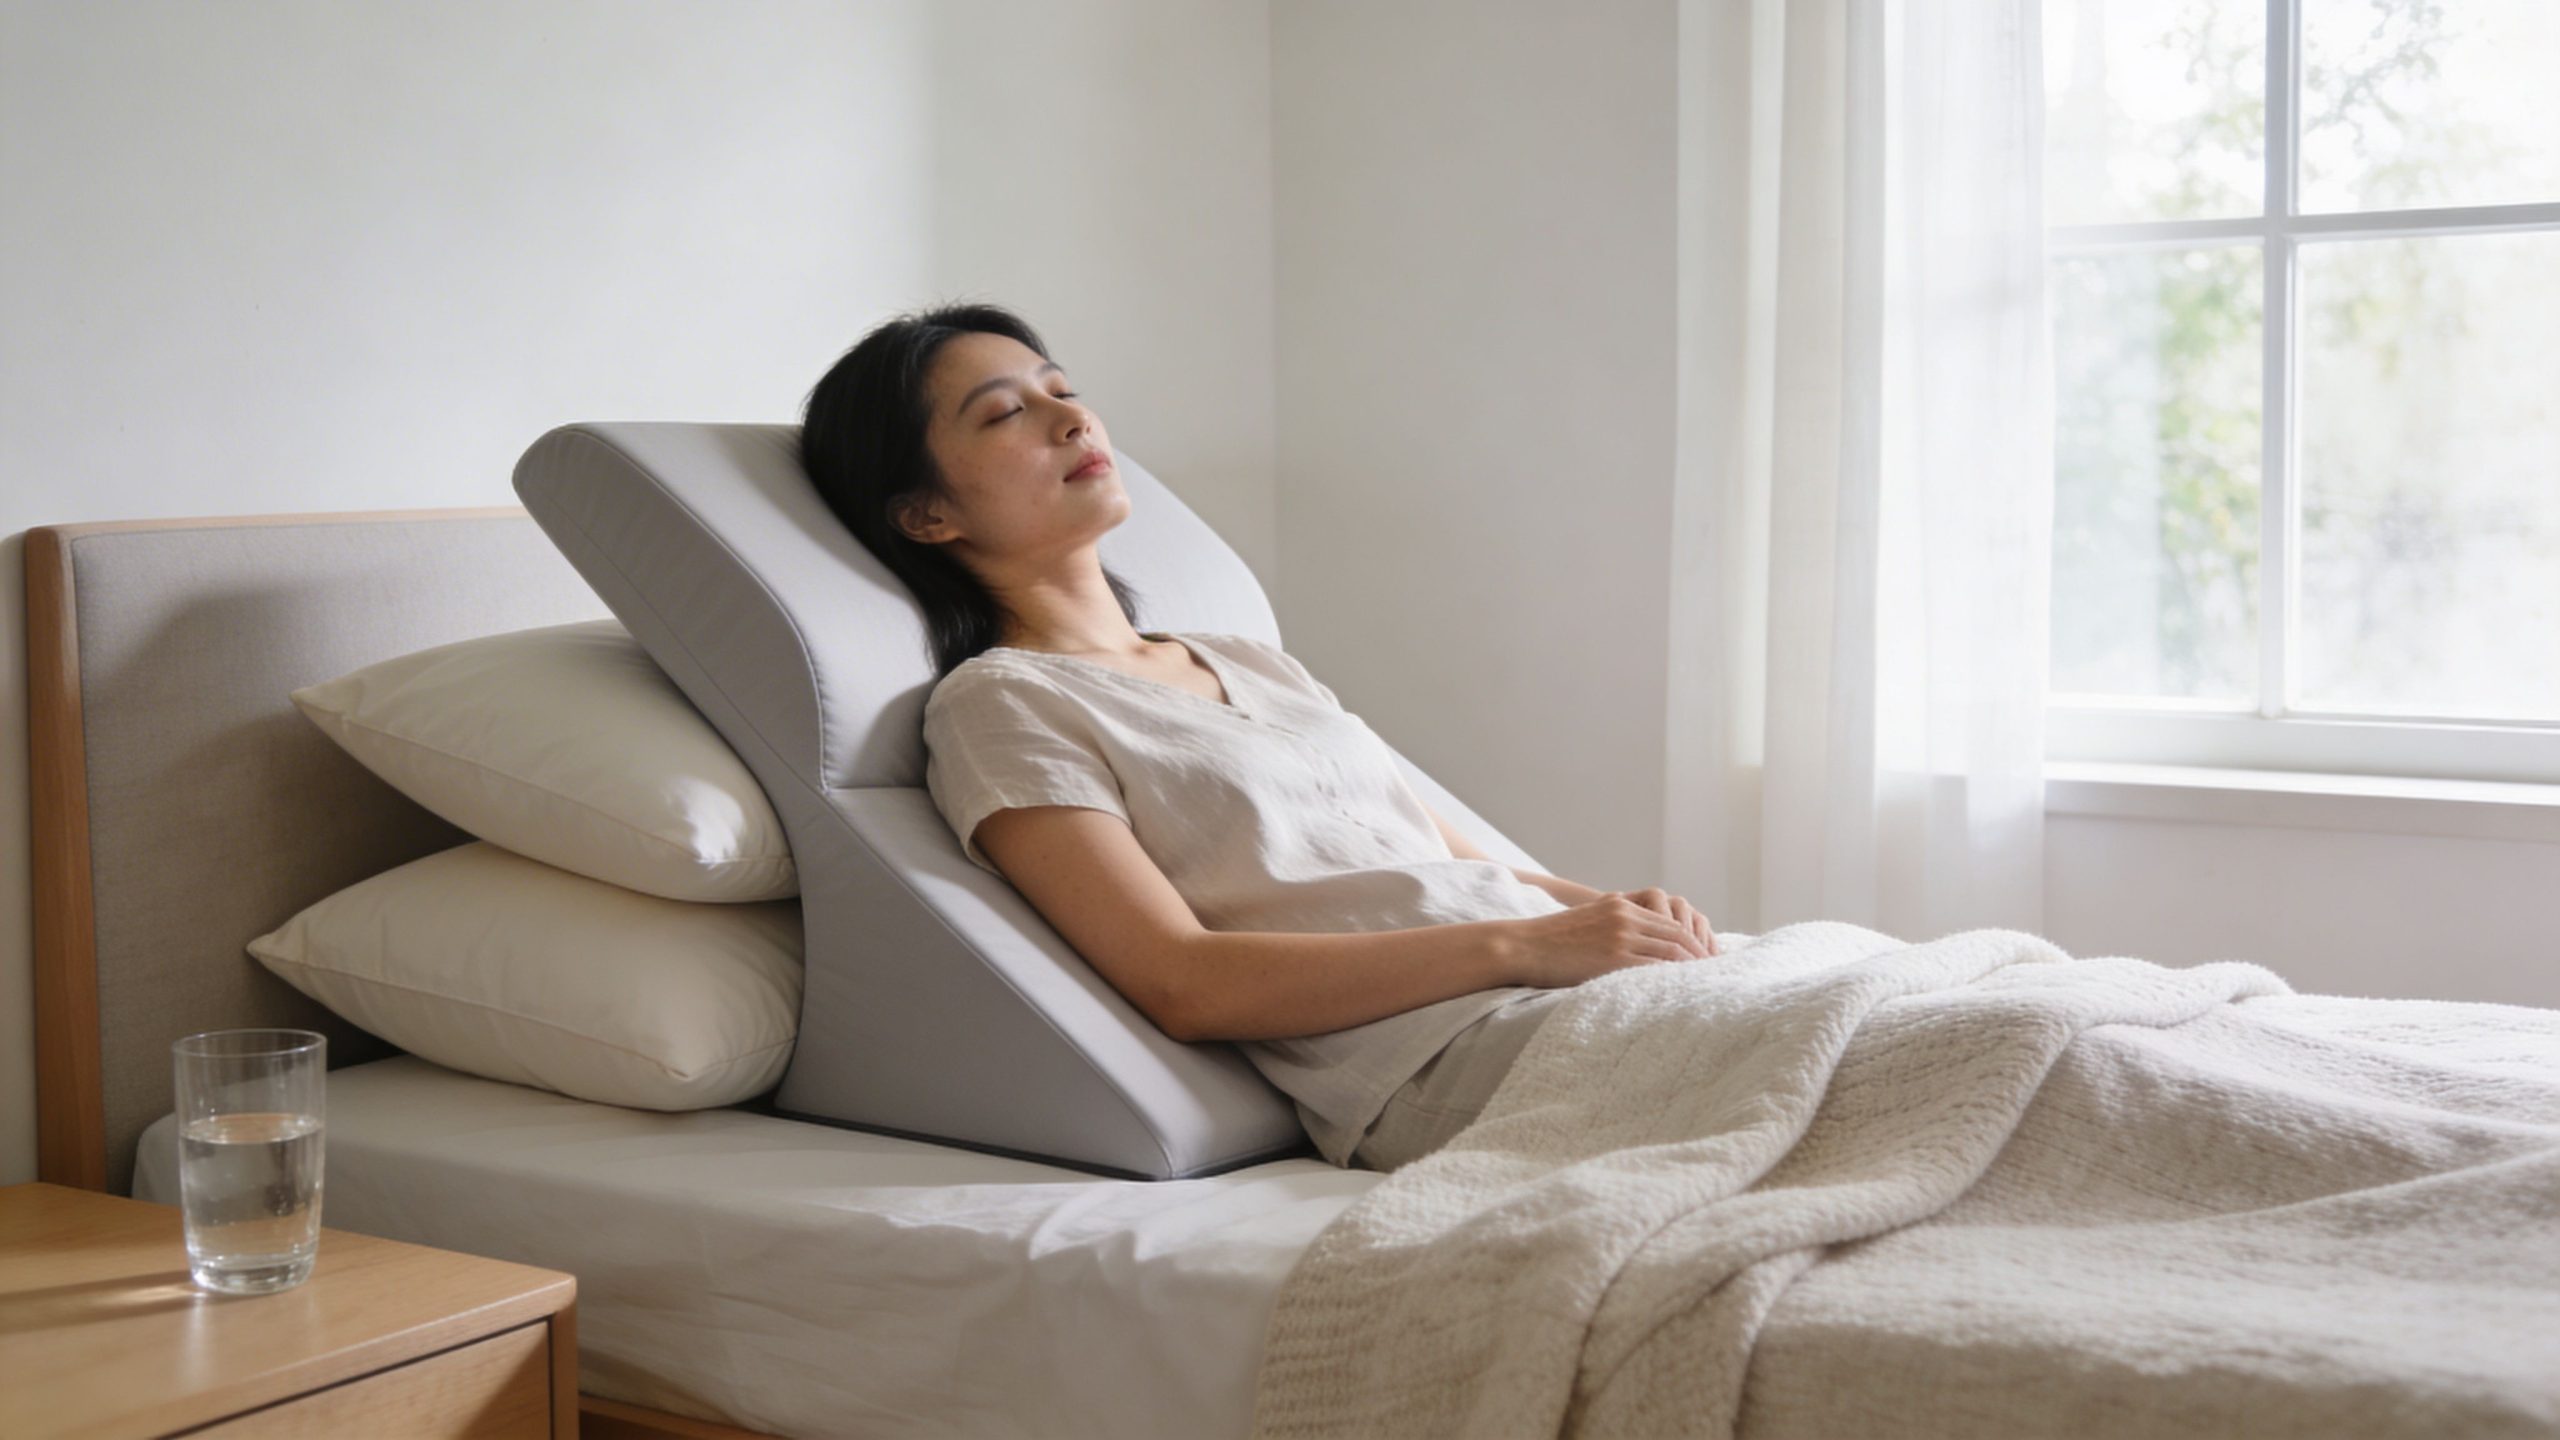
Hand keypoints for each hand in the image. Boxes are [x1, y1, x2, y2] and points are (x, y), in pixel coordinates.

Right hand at [1500, 889, 1718, 988]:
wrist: (1520, 946)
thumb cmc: (1548, 940)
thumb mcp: (1586, 919)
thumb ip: (1612, 922)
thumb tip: (1633, 942)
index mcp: (1621, 904)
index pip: (1670, 922)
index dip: (1692, 942)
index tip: (1705, 960)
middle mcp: (1625, 916)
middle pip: (1678, 935)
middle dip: (1700, 957)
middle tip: (1716, 976)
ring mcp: (1621, 935)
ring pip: (1672, 951)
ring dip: (1693, 970)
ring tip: (1707, 987)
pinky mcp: (1614, 957)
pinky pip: (1655, 968)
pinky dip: (1674, 979)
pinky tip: (1683, 992)